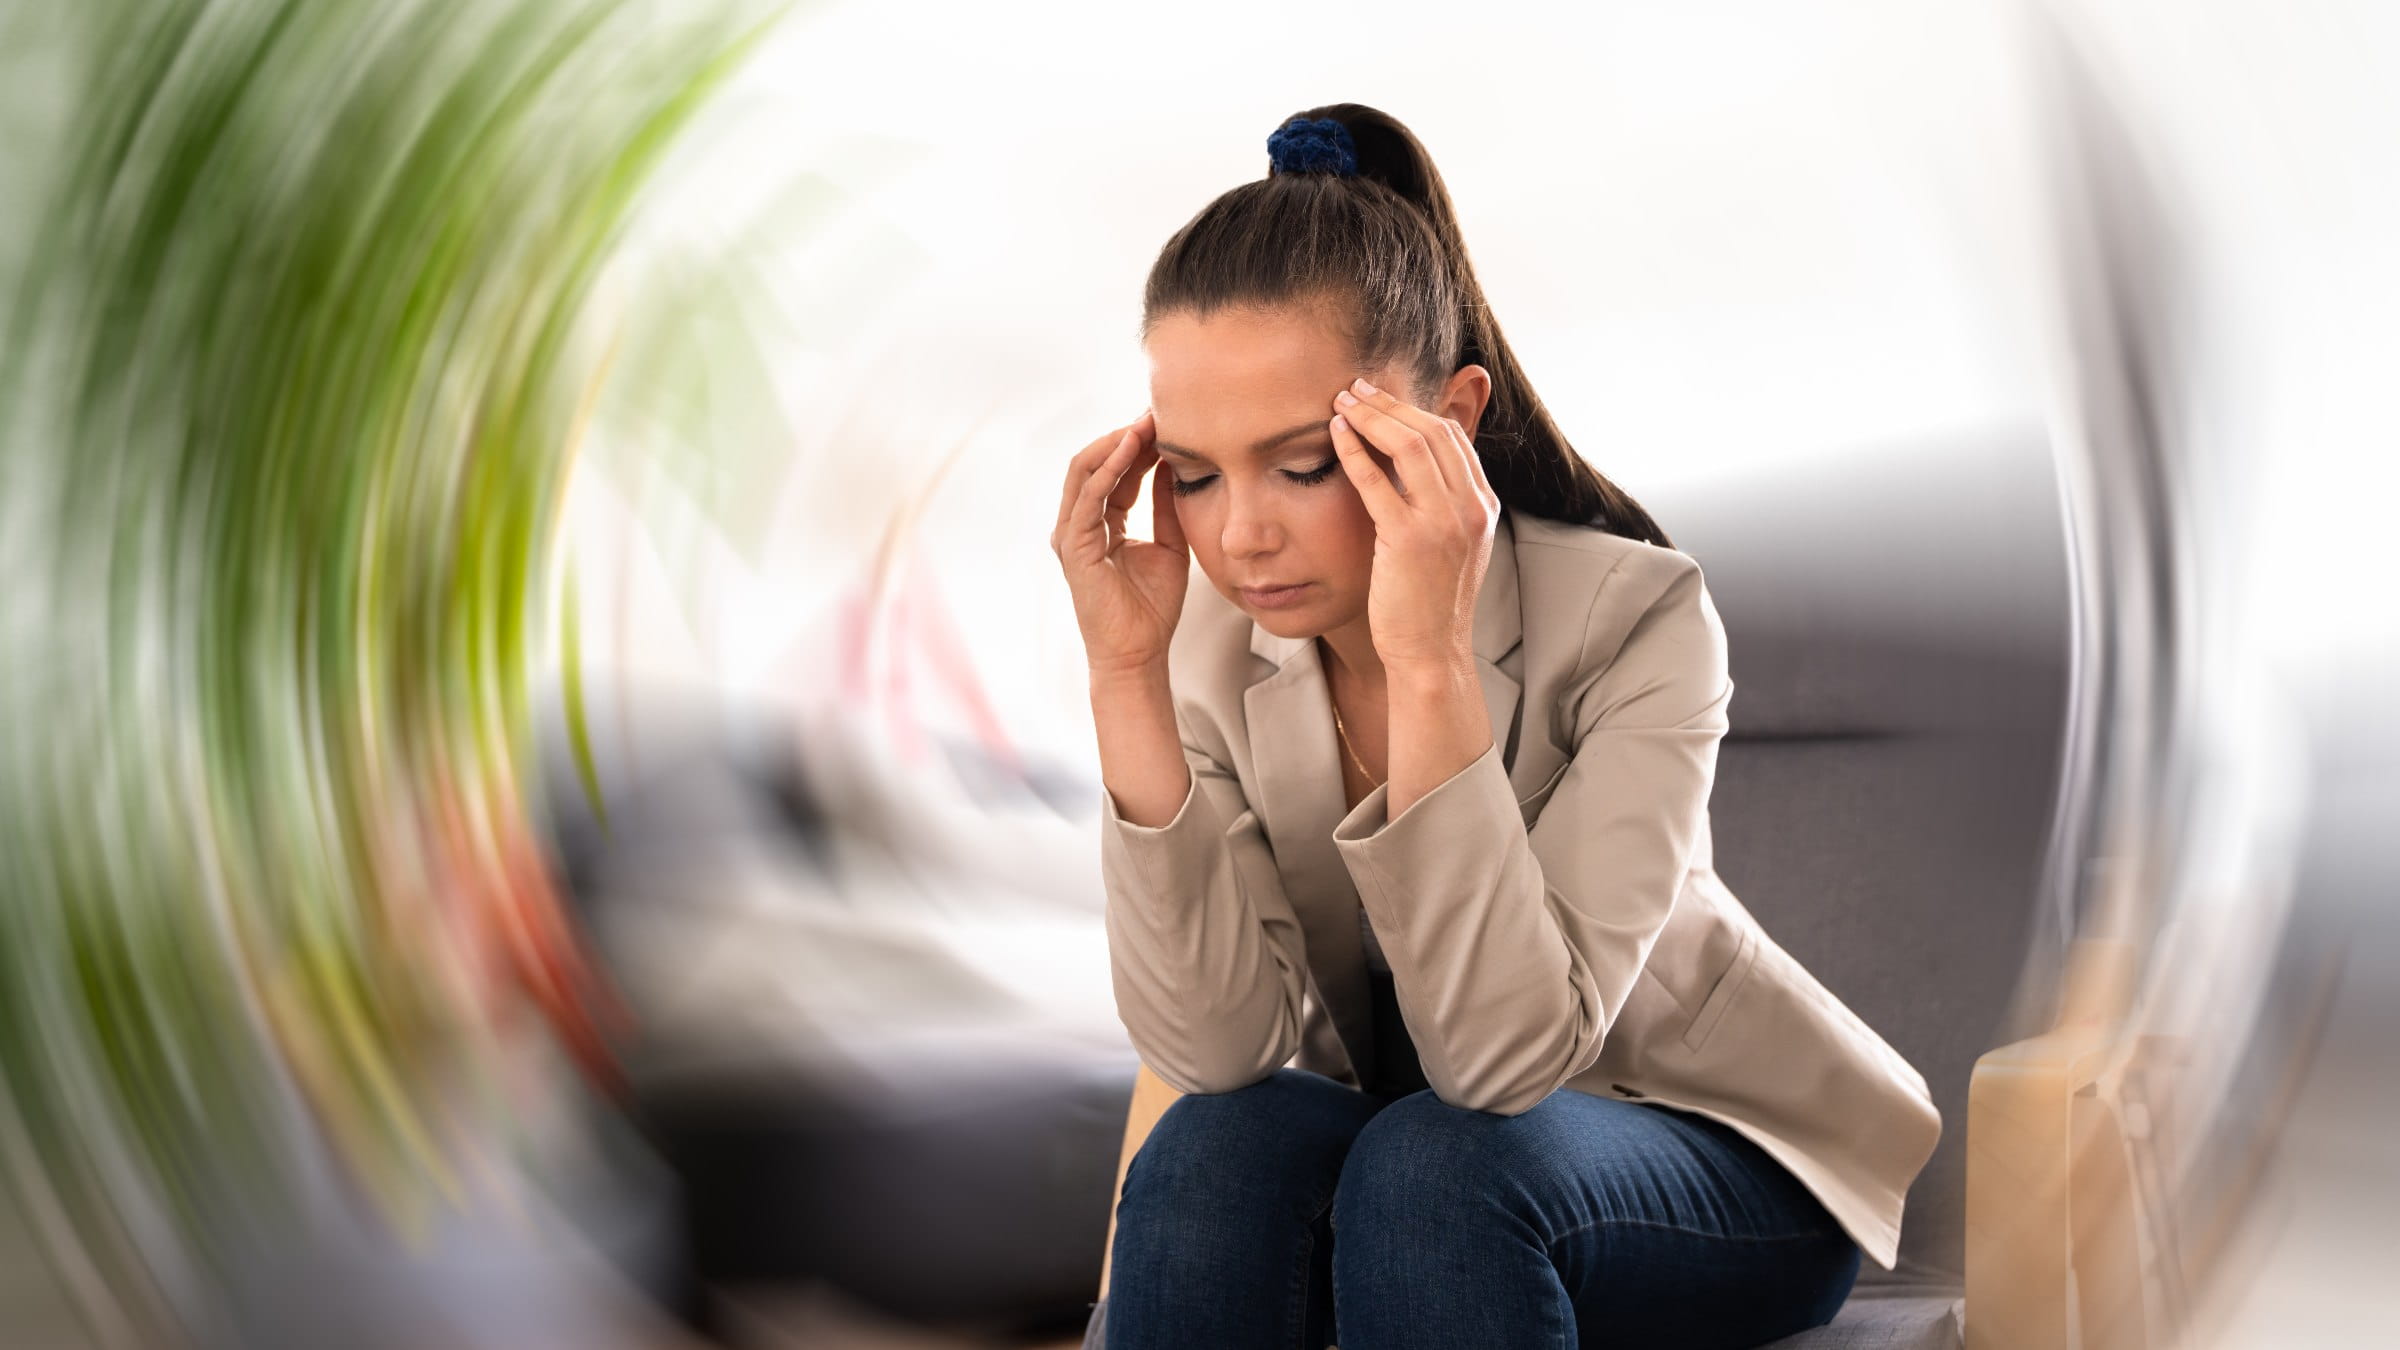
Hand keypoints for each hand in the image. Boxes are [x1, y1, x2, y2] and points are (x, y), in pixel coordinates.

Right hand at [1051, 410, 1189, 676]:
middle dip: (1126, 435)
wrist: (1139, 654)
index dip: (1140, 445)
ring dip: (1115, 443)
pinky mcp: (1073, 547)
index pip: (1115, 471)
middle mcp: (1079, 524)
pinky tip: (1131, 449)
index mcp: (1101, 523)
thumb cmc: (1152, 609)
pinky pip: (1087, 498)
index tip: (1167, 422)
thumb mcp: (1170, 544)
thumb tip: (1174, 465)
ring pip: (1084, 472)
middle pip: (1096, 463)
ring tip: (1145, 422)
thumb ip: (1166, 505)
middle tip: (1157, 412)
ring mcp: (1071, 535)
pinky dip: (1108, 470)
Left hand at [1328, 377, 1500, 672]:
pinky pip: (1378, 480)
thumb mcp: (1451, 547)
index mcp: (1484, 506)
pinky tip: (1336, 434)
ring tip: (1343, 401)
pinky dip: (1355, 450)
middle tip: (1356, 387)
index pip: (1453, 437)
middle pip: (1433, 431)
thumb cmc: (1430, 604)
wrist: (1431, 653)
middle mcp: (1471, 508)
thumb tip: (1413, 468)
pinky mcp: (1410, 540)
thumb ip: (1442, 505)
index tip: (1382, 398)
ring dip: (1373, 416)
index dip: (1415, 409)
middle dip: (1391, 402)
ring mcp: (1444, 522)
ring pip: (1411, 445)